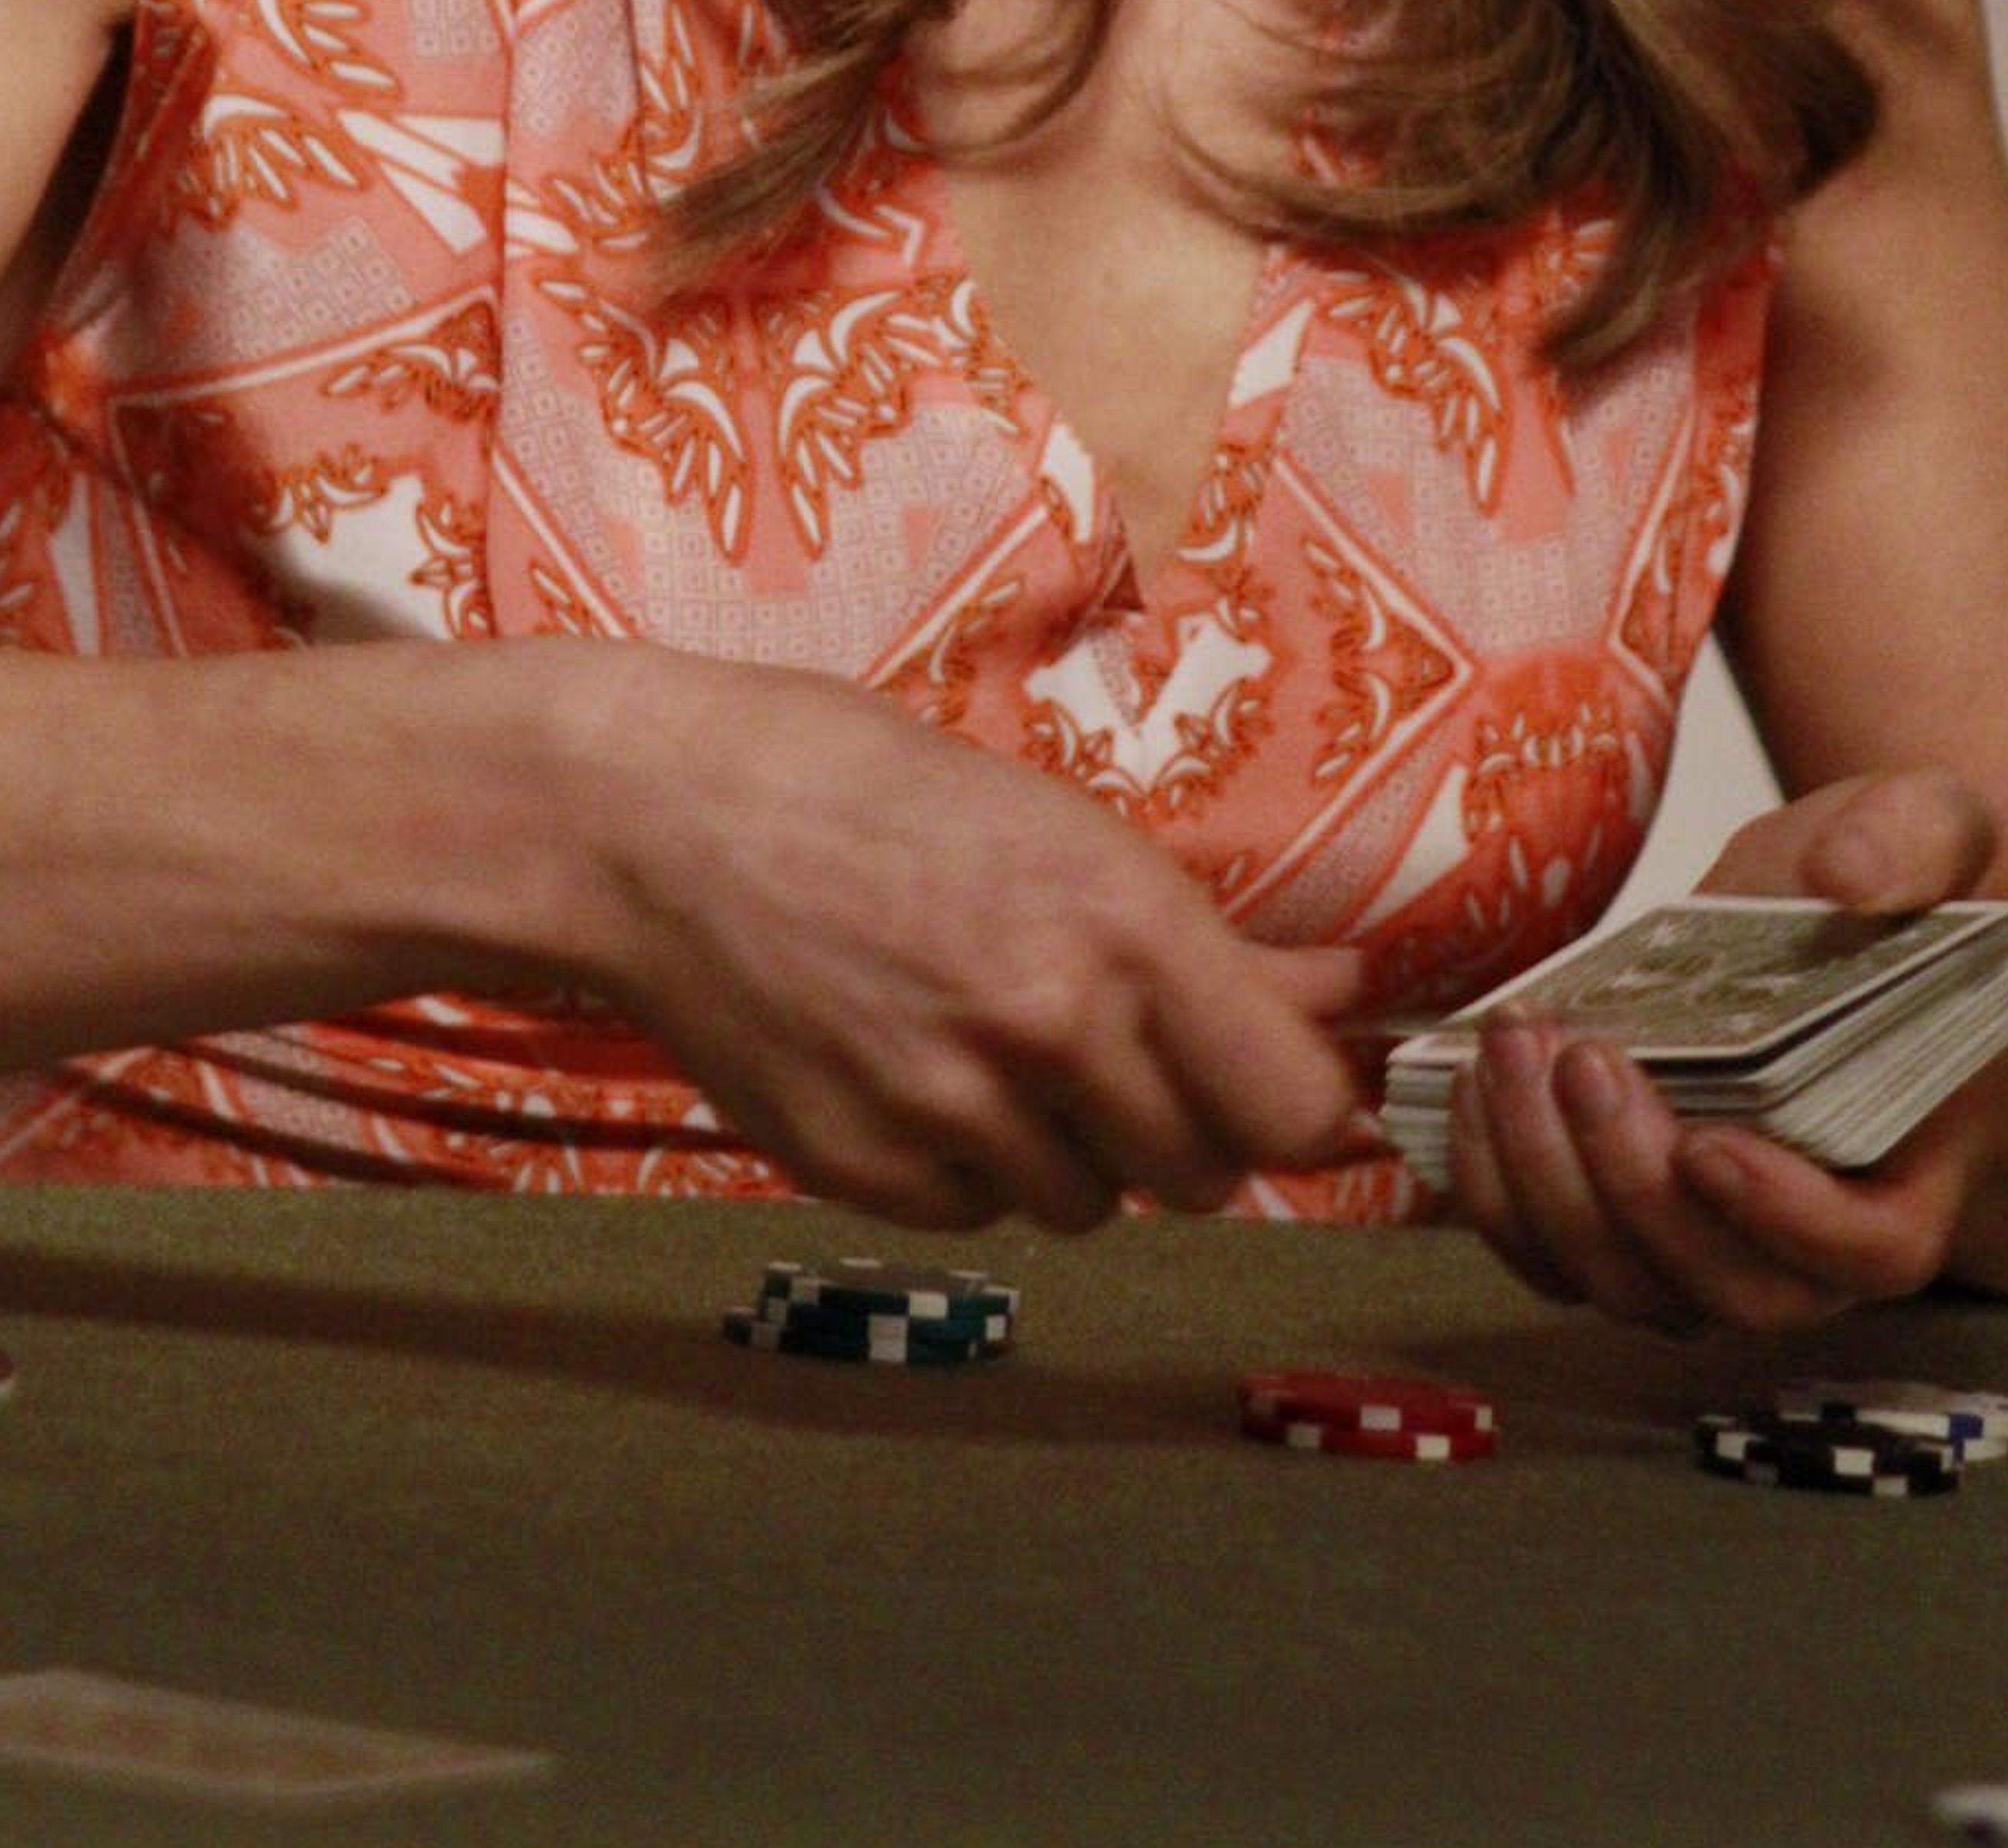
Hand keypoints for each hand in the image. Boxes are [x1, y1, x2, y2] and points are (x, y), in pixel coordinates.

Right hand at [535, 643, 1369, 1232]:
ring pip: (1090, 1205)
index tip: (1272, 1085)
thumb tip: (1347, 993)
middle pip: (1203, 1173)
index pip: (1289, 1107)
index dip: (1296, 1109)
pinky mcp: (864, 1172)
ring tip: (993, 1044)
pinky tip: (912, 1069)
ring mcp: (950, 1108)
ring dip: (1071, 1151)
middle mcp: (1047, 1023)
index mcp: (1117, 919)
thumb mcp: (1056, 826)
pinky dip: (967, 1168)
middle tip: (1113, 1050)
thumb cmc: (866, 788)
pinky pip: (978, 1219)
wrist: (660, 819)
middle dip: (1177, 1125)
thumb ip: (1212, 943)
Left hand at [1450, 767, 2000, 1332]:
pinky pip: (1545, 1256)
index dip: (1788, 1219)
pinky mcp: (1613, 1225)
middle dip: (1635, 1187)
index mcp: (1907, 1167)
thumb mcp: (1924, 831)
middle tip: (1584, 1058)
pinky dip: (1495, 1188)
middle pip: (1727, 1288)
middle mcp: (1806, 1242)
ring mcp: (1702, 1249)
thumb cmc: (1871, 894)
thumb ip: (1913, 843)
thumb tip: (1848, 876)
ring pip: (1623, 1284)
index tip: (1708, 1142)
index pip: (1868, 1252)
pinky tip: (1473, 1080)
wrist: (1795, 916)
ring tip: (1513, 1047)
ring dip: (1547, 1181)